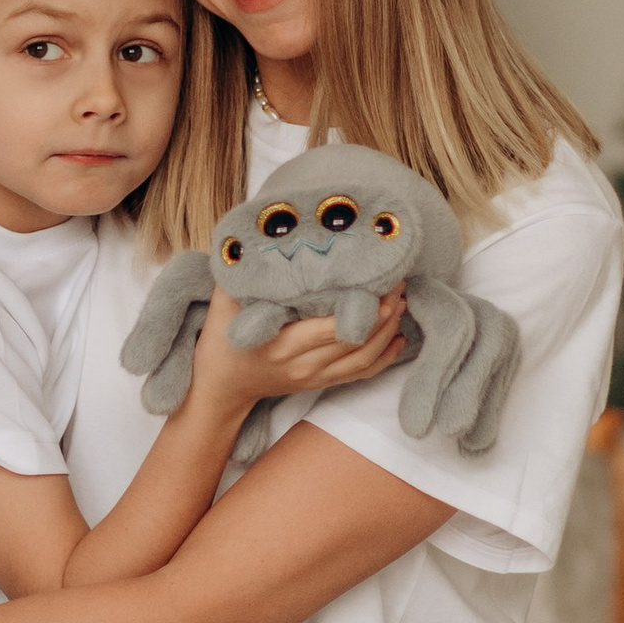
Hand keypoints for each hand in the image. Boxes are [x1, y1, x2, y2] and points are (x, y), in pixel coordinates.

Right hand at [189, 284, 408, 423]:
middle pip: (355, 340)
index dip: (361, 305)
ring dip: (388, 331)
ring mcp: (315, 377)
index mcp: (282, 344)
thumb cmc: (223, 340)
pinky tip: (399, 338)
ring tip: (401, 301)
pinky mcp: (321, 384)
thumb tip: (258, 235)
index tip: (377, 277)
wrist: (222, 387)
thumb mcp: (224, 304)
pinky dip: (385, 357)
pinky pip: (361, 374)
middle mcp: (303, 365)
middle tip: (398, 281)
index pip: (332, 326)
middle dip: (383, 311)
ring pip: (364, 358)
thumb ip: (241, 274)